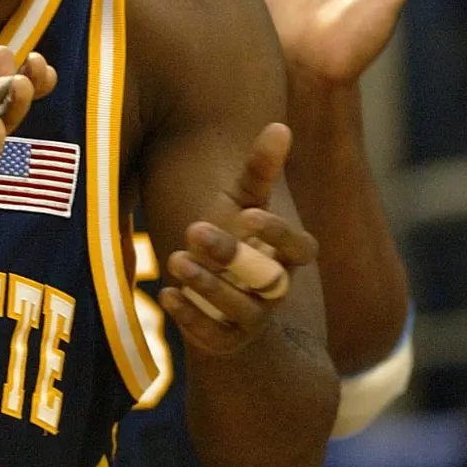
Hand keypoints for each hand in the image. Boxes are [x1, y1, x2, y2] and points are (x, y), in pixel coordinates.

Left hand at [160, 124, 318, 354]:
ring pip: (238, 308)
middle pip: (266, 278)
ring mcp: (253, 318)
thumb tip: (280, 126)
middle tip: (193, 229)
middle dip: (231, 255)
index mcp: (288, 257)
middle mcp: (276, 289)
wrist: (232, 307)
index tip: (248, 215)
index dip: (278, 233)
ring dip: (206, 284)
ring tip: (174, 260)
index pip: (300, 248)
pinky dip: (190, 318)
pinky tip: (165, 295)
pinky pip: (213, 336)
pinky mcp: (225, 341)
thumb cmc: (239, 240)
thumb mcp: (246, 204)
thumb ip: (260, 171)